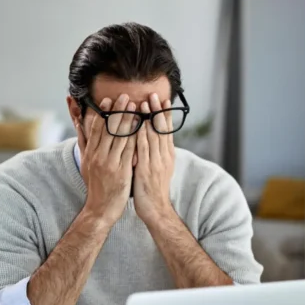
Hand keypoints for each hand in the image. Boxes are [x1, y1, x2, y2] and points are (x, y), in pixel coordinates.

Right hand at [78, 94, 136, 226]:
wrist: (100, 209)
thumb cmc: (96, 185)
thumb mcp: (86, 163)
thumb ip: (85, 142)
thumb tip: (78, 124)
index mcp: (90, 153)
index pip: (96, 129)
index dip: (102, 113)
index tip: (108, 100)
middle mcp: (98, 156)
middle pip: (108, 129)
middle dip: (117, 112)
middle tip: (125, 97)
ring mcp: (110, 164)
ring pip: (120, 138)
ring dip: (129, 120)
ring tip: (136, 107)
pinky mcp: (121, 172)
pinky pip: (129, 151)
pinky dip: (135, 138)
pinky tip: (143, 128)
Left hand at [133, 93, 175, 225]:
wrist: (155, 209)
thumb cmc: (153, 190)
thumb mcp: (158, 169)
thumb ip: (156, 154)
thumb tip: (153, 140)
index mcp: (167, 156)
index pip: (167, 131)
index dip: (165, 115)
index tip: (163, 101)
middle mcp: (163, 157)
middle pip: (161, 130)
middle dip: (157, 111)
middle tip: (155, 95)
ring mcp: (156, 163)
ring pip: (153, 137)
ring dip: (148, 119)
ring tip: (145, 103)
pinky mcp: (146, 170)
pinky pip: (143, 150)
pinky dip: (141, 136)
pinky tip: (137, 125)